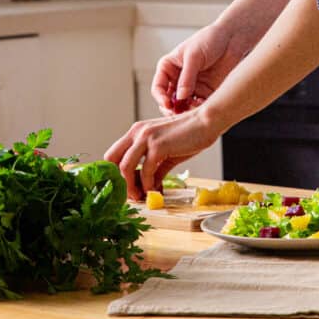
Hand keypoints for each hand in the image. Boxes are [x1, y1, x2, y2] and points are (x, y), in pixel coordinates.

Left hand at [105, 110, 220, 200]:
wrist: (206, 122)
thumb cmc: (190, 134)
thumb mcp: (167, 152)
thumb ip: (155, 169)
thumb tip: (150, 187)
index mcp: (137, 131)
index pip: (113, 153)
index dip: (115, 173)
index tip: (125, 187)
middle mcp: (137, 132)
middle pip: (112, 159)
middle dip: (119, 180)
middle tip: (130, 195)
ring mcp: (146, 138)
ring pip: (125, 167)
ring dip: (131, 186)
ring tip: (141, 196)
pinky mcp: (158, 145)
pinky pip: (145, 171)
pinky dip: (148, 185)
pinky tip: (155, 190)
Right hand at [152, 19, 255, 114]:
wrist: (233, 37)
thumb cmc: (210, 39)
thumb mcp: (194, 56)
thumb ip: (187, 77)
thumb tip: (180, 97)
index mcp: (169, 68)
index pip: (158, 88)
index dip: (161, 98)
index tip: (168, 105)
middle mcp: (178, 79)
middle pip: (169, 102)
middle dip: (173, 110)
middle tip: (180, 114)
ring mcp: (193, 87)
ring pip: (184, 107)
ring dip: (188, 111)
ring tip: (196, 108)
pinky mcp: (207, 92)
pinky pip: (200, 106)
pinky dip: (201, 109)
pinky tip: (206, 106)